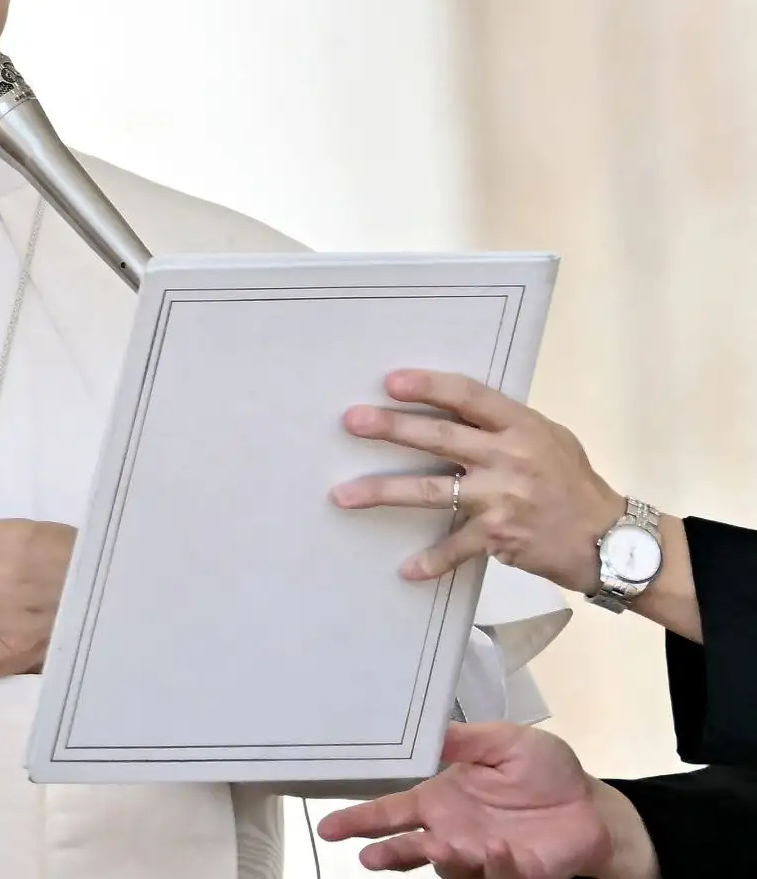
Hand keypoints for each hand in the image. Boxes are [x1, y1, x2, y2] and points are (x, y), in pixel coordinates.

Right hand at [316, 722, 655, 878]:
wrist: (593, 809)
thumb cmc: (547, 773)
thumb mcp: (504, 741)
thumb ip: (464, 740)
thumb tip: (426, 733)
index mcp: (441, 798)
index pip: (390, 811)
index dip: (359, 819)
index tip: (330, 827)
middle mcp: (451, 831)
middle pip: (404, 848)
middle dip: (384, 854)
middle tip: (369, 858)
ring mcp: (477, 856)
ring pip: (442, 868)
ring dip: (440, 859)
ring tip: (442, 846)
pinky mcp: (507, 874)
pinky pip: (490, 877)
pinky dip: (494, 867)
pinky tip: (501, 849)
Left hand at [331, 370, 624, 591]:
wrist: (608, 538)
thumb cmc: (572, 481)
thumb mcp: (548, 438)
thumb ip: (504, 424)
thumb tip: (453, 406)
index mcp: (521, 426)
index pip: (469, 397)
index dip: (430, 387)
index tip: (392, 382)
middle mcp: (509, 457)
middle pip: (440, 438)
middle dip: (391, 428)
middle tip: (351, 421)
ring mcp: (502, 498)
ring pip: (431, 491)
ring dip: (383, 492)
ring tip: (343, 494)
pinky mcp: (498, 536)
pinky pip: (454, 548)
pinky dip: (431, 561)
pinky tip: (406, 570)